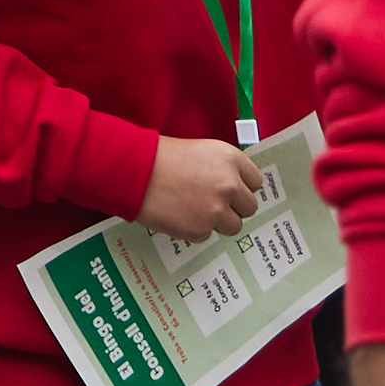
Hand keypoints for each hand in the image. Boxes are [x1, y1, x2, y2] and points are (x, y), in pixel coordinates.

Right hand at [141, 136, 262, 239]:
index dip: (239, 187)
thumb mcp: (198, 150)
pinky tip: (177, 214)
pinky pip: (206, 235)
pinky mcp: (200, 230)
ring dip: (217, 221)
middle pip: (249, 207)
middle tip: (210, 203)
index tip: (229, 190)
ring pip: (233, 225)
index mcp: (231, 159)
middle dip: (232, 207)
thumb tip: (233, 186)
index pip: (255, 182)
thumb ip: (221, 168)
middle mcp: (229, 185)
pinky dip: (193, 228)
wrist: (129, 171)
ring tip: (192, 210)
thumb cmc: (156, 157)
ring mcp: (216, 210)